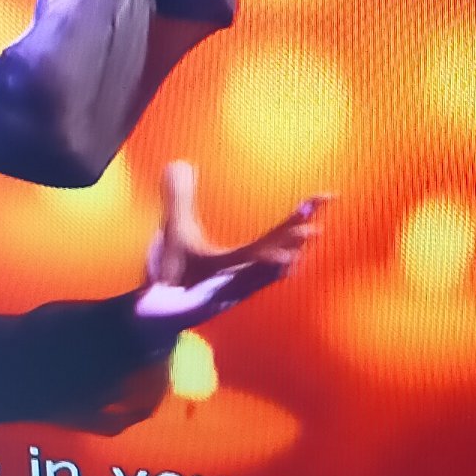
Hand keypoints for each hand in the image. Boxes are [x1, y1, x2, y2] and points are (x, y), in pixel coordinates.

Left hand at [132, 160, 323, 331]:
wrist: (147, 312)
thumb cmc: (168, 275)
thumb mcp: (175, 227)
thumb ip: (180, 197)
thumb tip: (180, 162)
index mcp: (241, 258)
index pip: (278, 232)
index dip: (303, 214)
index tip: (328, 196)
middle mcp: (241, 275)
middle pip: (277, 250)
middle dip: (298, 234)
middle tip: (320, 217)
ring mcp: (226, 289)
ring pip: (263, 271)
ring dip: (285, 255)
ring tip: (306, 235)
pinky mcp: (208, 299)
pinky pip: (237, 286)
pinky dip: (257, 274)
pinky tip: (272, 261)